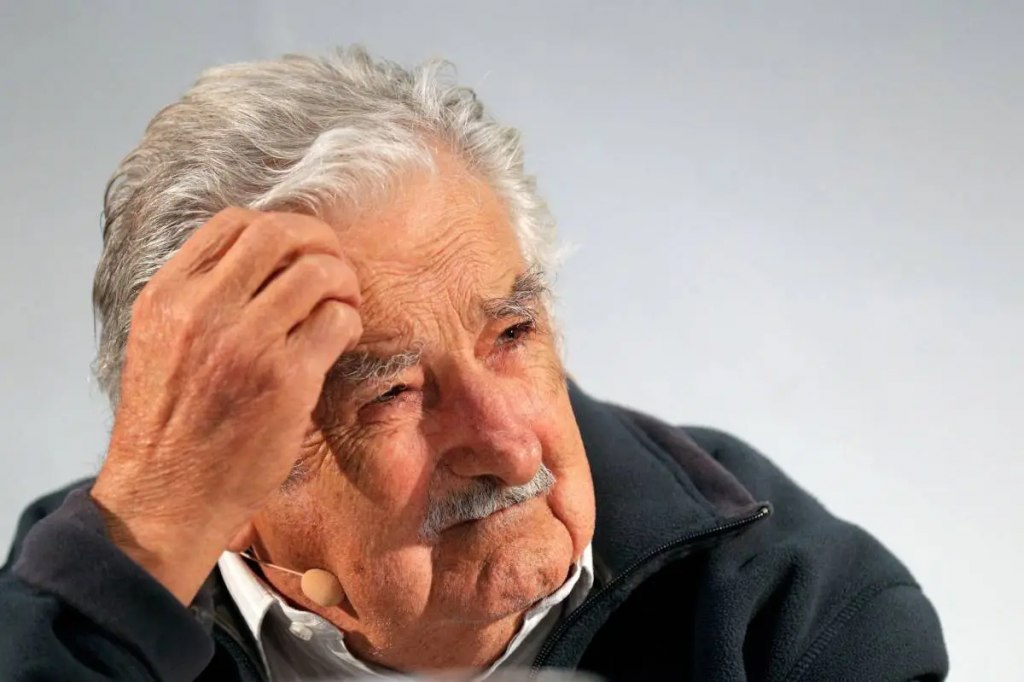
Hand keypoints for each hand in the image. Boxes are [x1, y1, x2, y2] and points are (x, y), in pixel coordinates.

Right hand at [90, 207, 361, 603]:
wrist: (164, 499)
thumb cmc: (170, 428)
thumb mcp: (160, 343)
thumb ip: (198, 299)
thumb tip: (258, 264)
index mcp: (168, 296)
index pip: (234, 222)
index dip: (281, 228)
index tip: (300, 252)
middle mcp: (203, 310)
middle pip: (280, 234)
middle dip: (320, 242)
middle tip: (335, 272)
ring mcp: (247, 343)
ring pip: (318, 272)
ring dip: (343, 283)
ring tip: (343, 309)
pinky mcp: (286, 380)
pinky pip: (338, 321)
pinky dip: (349, 322)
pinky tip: (340, 343)